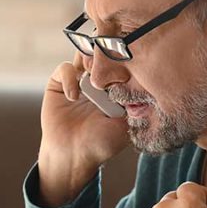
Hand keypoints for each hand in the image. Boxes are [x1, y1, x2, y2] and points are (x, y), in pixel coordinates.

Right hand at [37, 52, 129, 206]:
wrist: (73, 155)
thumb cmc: (101, 143)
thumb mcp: (126, 123)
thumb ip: (135, 102)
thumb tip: (147, 80)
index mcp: (115, 86)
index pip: (121, 61)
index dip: (124, 58)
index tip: (127, 62)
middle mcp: (97, 79)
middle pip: (102, 52)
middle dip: (105, 54)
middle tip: (108, 63)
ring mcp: (78, 79)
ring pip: (84, 54)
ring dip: (89, 62)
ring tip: (92, 77)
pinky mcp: (59, 82)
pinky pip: (65, 68)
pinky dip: (70, 78)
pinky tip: (74, 97)